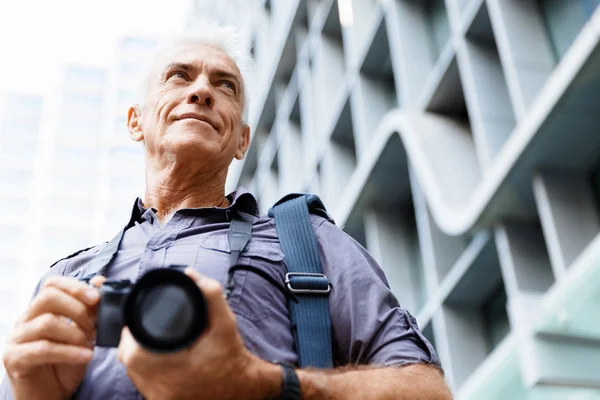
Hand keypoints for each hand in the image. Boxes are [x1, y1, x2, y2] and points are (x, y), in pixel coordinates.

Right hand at [3, 276, 102, 399]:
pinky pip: (43, 349)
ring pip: (47, 322)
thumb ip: (90, 310)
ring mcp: (16, 339)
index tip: (96, 298)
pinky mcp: (14, 359)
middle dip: (77, 309)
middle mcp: (25, 320)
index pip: (52, 284)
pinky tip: (86, 356)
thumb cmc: (66, 363)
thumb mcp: (84, 334)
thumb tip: (99, 281)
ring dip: (75, 333)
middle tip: (92, 326)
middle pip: (48, 296)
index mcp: (39, 310)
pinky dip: (69, 352)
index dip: (75, 287)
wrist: (51, 395)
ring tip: (89, 344)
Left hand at [117, 268, 280, 399]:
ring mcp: (160, 399)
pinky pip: (145, 385)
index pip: (131, 349)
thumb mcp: (225, 322)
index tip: (140, 320)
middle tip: (145, 327)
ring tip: (153, 341)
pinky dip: (149, 370)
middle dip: (133, 341)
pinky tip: (161, 360)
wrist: (243, 389)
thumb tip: (190, 274)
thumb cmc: (232, 357)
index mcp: (170, 368)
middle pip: (128, 361)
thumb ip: (209, 294)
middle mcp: (160, 389)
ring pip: (134, 375)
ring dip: (138, 356)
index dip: (131, 332)